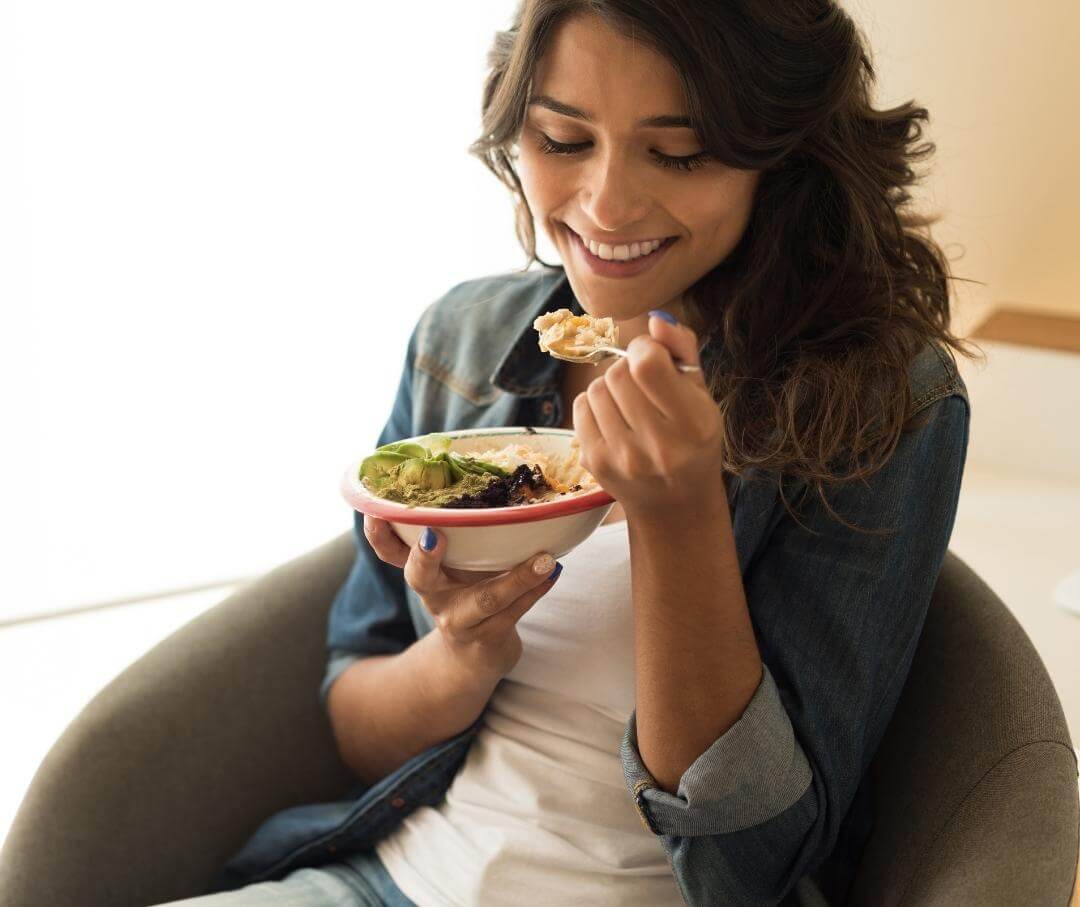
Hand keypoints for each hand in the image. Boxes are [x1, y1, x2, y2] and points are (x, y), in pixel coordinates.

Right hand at [363, 515, 561, 680]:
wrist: (473, 659)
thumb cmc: (465, 595)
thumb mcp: (453, 569)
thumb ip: (457, 535)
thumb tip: (485, 474)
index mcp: (422, 573)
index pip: (390, 552)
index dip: (379, 534)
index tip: (376, 512)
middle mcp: (434, 596)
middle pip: (419, 578)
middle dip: (423, 556)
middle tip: (434, 534)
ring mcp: (461, 621)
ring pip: (485, 600)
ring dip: (517, 577)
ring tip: (545, 559)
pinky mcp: (488, 638)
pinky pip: (515, 612)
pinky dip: (537, 589)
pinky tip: (553, 571)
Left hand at [572, 312, 725, 518]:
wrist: (676, 504)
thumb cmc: (692, 441)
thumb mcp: (701, 396)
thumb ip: (683, 351)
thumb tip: (656, 320)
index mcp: (693, 424)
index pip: (647, 365)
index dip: (645, 350)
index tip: (653, 359)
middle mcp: (659, 446)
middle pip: (618, 374)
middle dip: (628, 369)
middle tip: (643, 387)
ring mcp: (623, 458)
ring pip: (596, 388)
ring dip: (610, 387)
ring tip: (630, 405)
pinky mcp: (597, 464)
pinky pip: (581, 407)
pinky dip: (595, 404)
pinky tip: (614, 418)